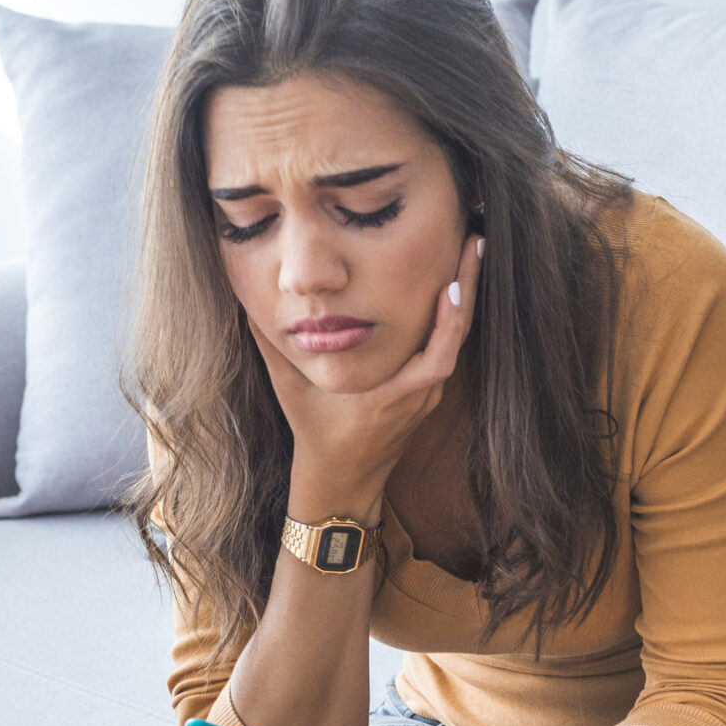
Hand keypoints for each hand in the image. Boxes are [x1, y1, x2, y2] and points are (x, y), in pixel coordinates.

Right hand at [249, 237, 483, 515]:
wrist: (342, 482)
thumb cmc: (315, 435)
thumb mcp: (290, 392)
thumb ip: (272, 349)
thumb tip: (250, 307)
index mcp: (389, 398)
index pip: (436, 360)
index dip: (449, 322)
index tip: (453, 284)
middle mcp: (417, 397)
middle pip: (457, 341)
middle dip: (469, 290)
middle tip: (475, 244)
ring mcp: (426, 398)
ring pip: (455, 344)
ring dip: (464, 302)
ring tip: (468, 255)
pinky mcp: (427, 396)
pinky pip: (446, 352)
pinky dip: (452, 320)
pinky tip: (453, 289)